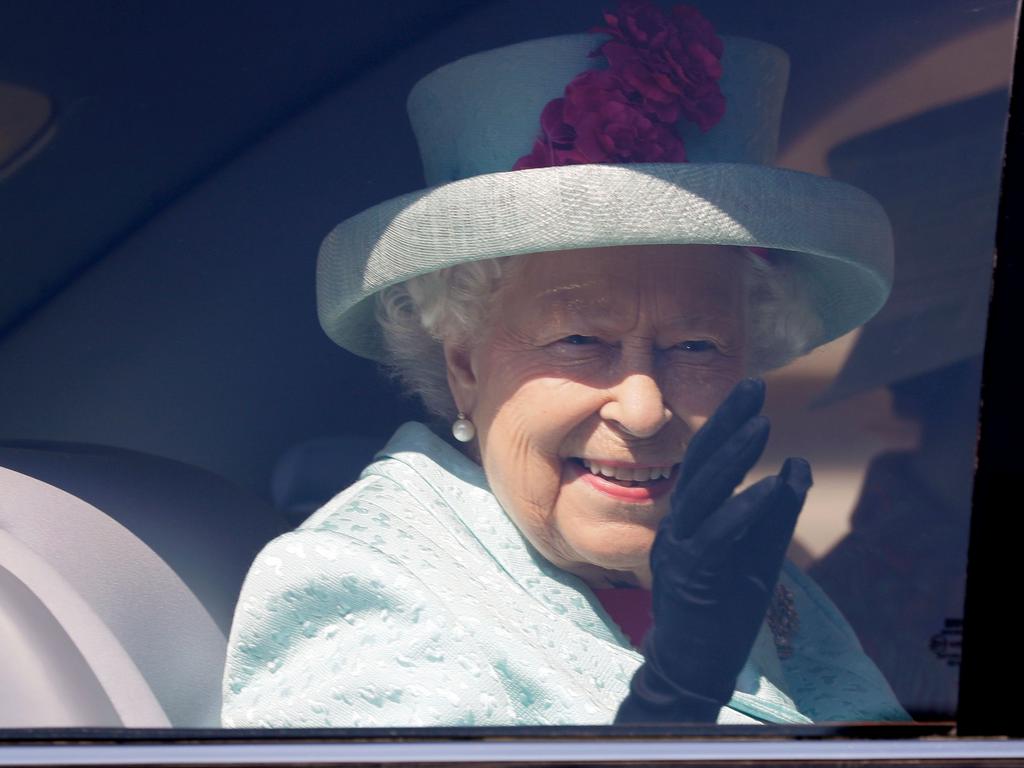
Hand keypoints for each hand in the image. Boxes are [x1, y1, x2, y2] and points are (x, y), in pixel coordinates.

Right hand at [614, 378, 811, 722]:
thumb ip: (776, 511)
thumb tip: (798, 465)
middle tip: (753, 385)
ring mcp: (679, 549)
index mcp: (688, 516)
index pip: (702, 458)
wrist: (693, 663)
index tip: (751, 389)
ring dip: (731, 458)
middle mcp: (677, 525)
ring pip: (700, 494)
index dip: (726, 422)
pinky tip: (768, 488)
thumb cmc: (723, 606)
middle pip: (697, 463)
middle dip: (726, 422)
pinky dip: (742, 512)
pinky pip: (715, 539)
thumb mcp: (756, 551)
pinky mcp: (691, 577)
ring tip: (762, 425)